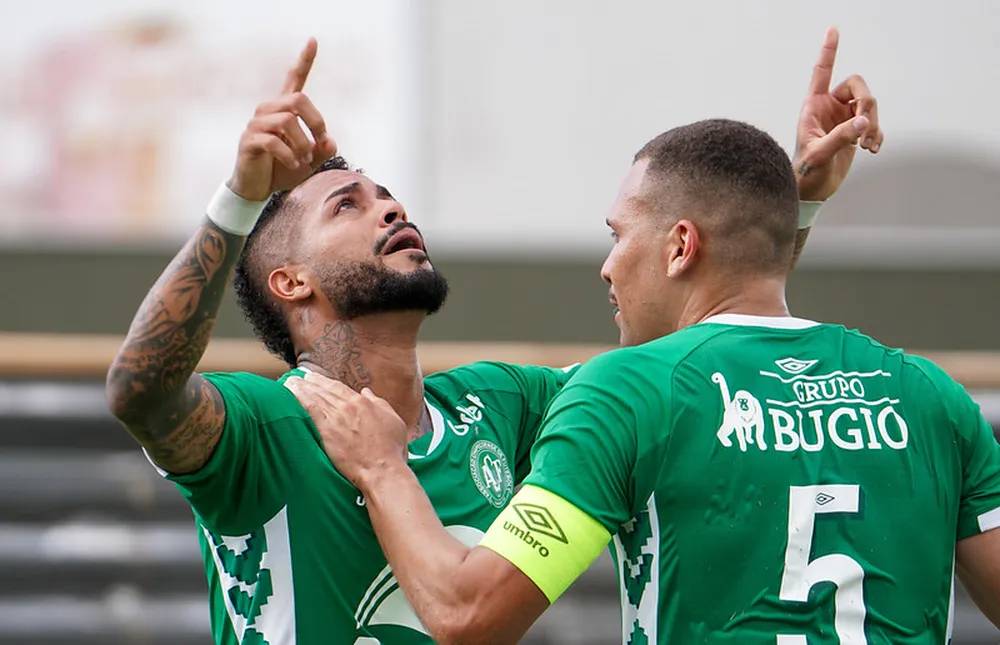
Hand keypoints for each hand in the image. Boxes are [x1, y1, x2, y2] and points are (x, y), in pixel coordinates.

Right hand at [227, 38, 337, 200]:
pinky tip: (295, 165)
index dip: (304, 60)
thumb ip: (323, 150)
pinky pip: (273, 141)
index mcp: (284, 110)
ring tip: (305, 160)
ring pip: (287, 121)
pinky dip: (289, 155)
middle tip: (320, 144)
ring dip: (302, 143)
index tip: (313, 40)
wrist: (256, 189)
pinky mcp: (249, 140)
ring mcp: (257, 124)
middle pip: (298, 100)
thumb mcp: (310, 162)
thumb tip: (330, 141)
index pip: (294, 79)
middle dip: (316, 122)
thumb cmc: (283, 170)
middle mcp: (268, 110)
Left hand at [284, 371, 408, 487]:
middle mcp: (349, 406)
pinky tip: (291, 394)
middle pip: (326, 390)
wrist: (382, 469)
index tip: (317, 379)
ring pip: (316, 397)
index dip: (326, 382)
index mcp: (363, 402)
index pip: (340, 388)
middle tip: (300, 377)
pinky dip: (300, 399)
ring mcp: (337, 418)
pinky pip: (310, 410)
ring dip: (302, 388)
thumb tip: (367, 392)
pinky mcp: (327, 431)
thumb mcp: (393, 420)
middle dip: (312, 382)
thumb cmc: (391, 449)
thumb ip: (379, 403)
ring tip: (290, 382)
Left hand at [794, 27, 883, 201]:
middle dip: (868, 105)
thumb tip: (863, 122)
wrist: (811, 191)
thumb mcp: (820, 154)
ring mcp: (842, 118)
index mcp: (813, 106)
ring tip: (868, 146)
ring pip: (869, 106)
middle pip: (858, 88)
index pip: (822, 73)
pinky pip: (873, 123)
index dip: (829, 51)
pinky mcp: (853, 132)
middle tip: (866, 127)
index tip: (833, 30)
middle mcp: (829, 107)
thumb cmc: (805, 172)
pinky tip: (873, 149)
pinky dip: (877, 134)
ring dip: (873, 124)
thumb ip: (841, 137)